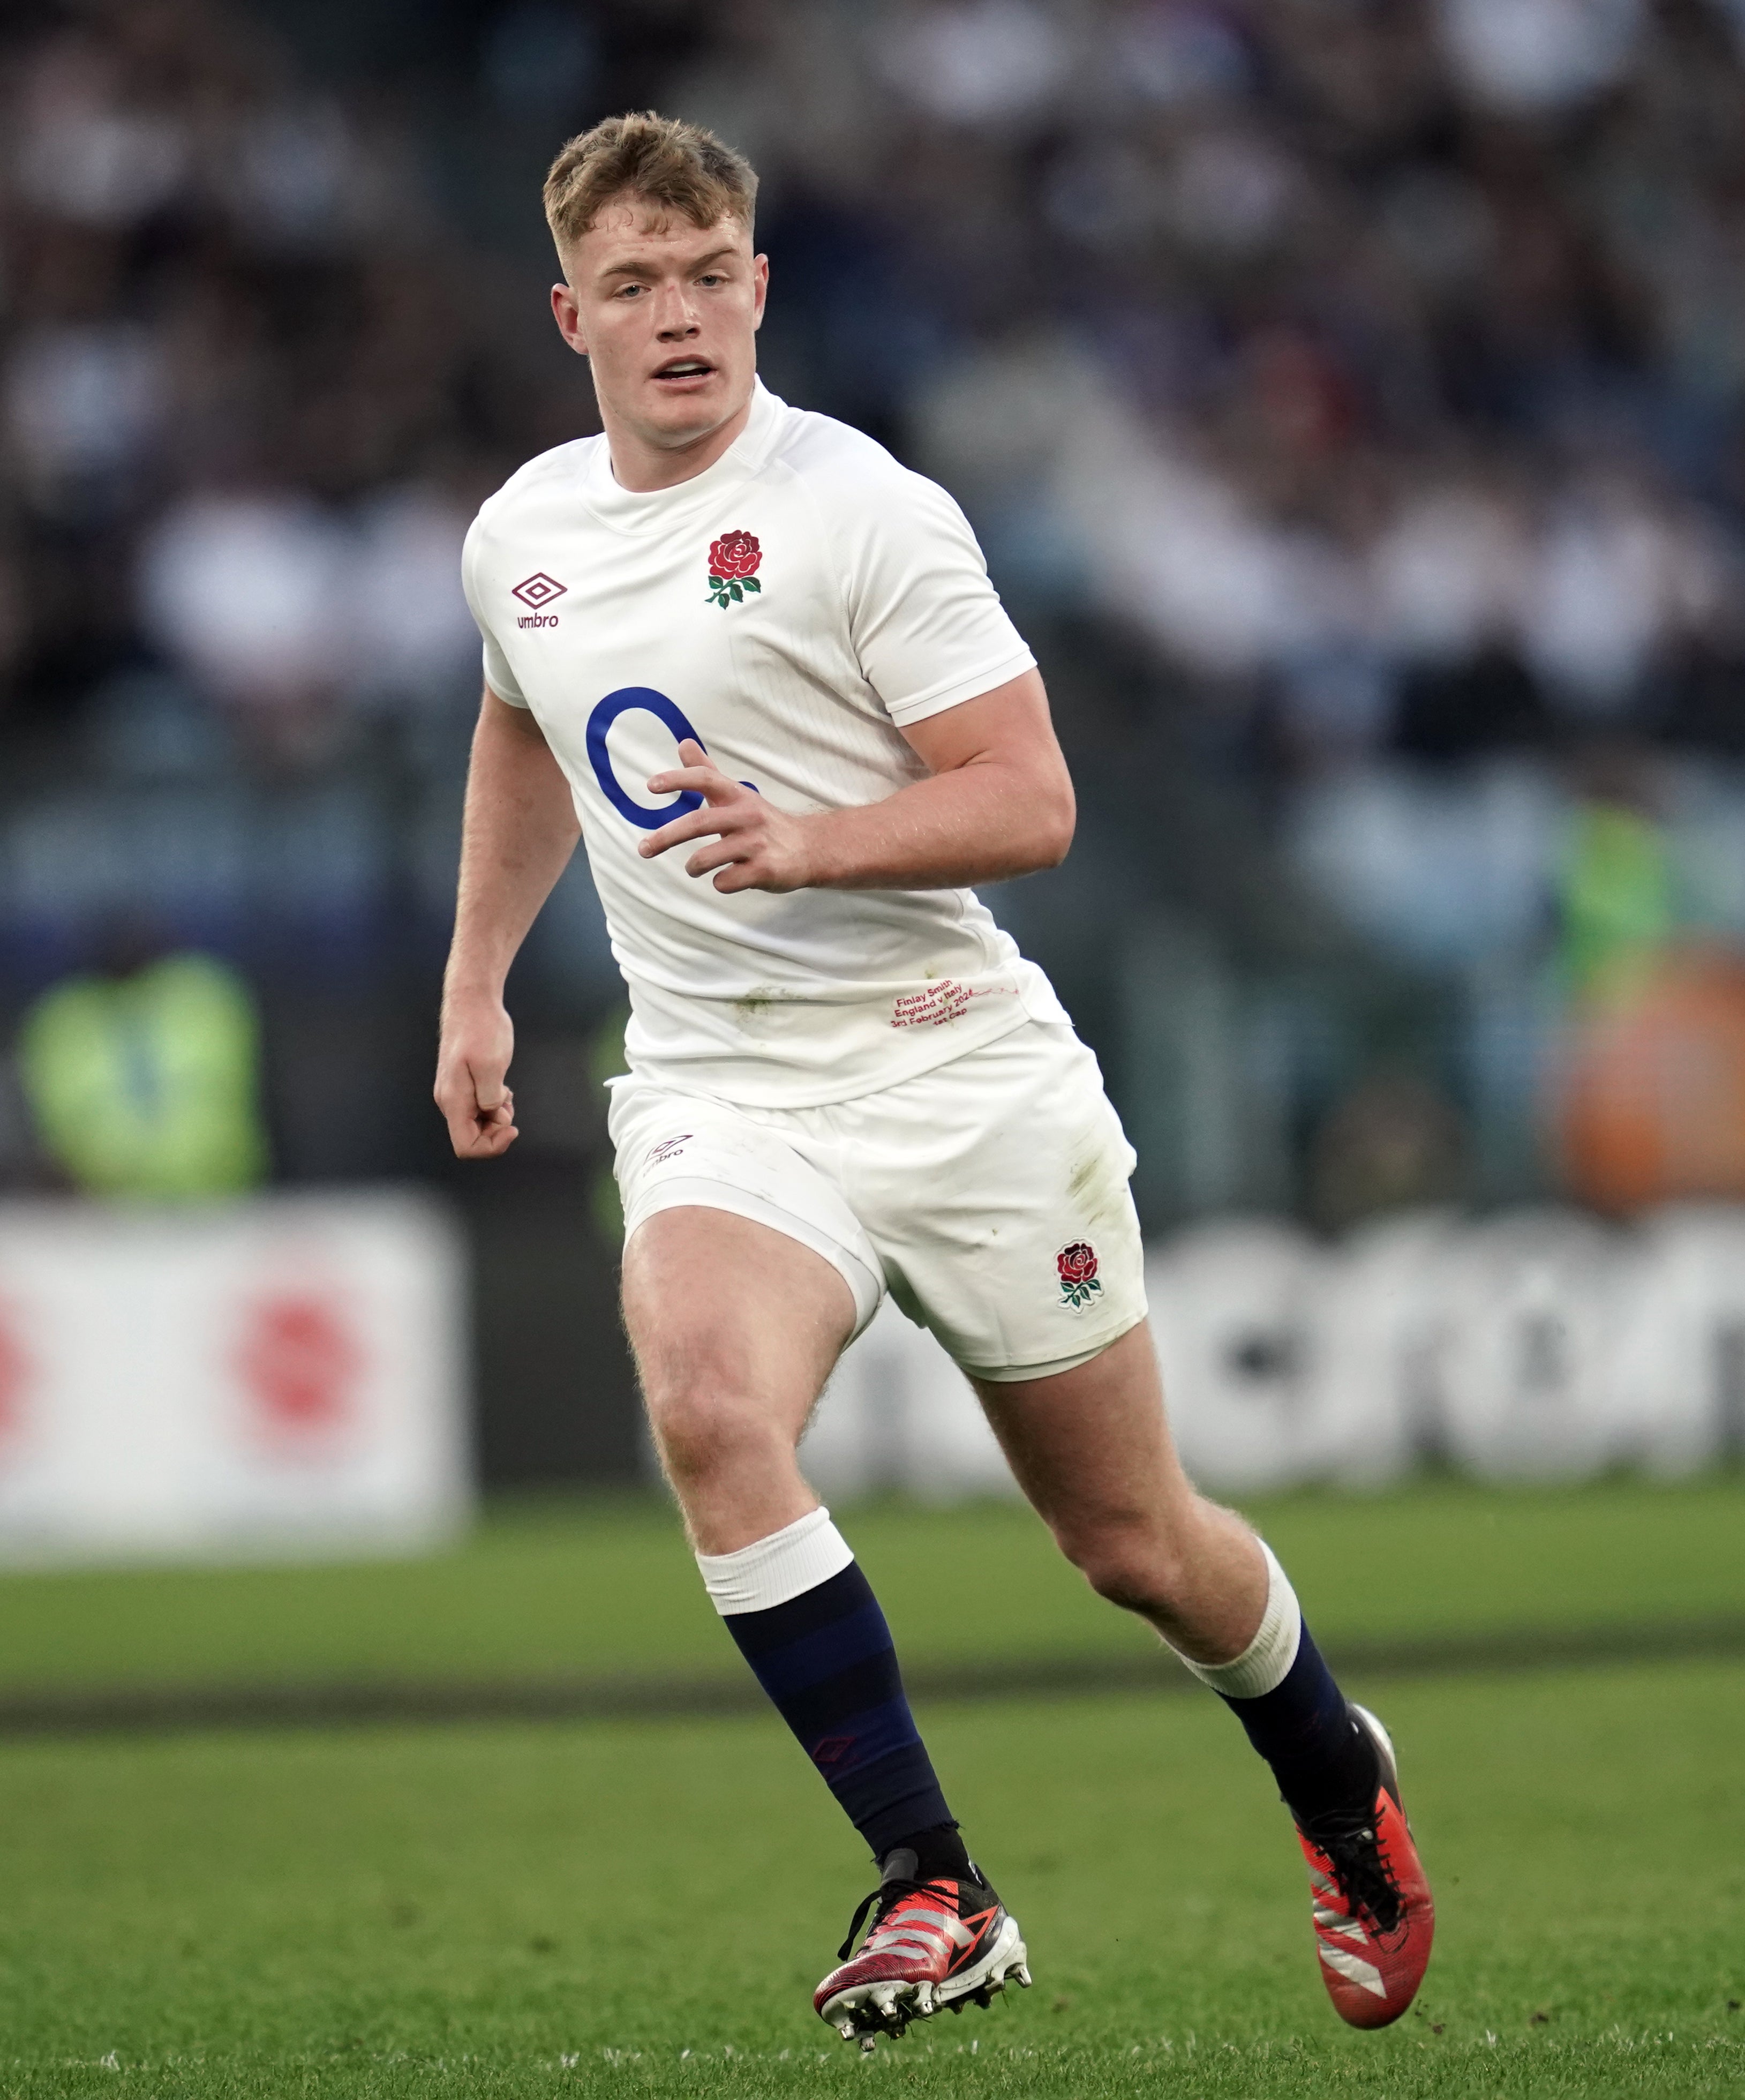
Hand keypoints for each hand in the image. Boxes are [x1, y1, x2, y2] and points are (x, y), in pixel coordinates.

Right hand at [434, 995, 517, 1157]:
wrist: (472, 1002)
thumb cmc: (482, 1029)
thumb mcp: (492, 1065)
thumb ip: (491, 1097)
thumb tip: (494, 1116)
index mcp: (454, 1100)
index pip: (466, 1146)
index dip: (491, 1146)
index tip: (512, 1126)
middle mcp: (449, 1100)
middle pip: (472, 1137)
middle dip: (496, 1129)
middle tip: (509, 1103)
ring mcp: (454, 1092)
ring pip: (476, 1123)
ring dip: (496, 1116)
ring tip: (506, 1092)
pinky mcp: (462, 1084)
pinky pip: (478, 1108)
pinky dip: (493, 1105)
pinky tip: (502, 1088)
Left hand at [638, 741, 818, 892]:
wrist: (809, 849)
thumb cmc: (763, 822)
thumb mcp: (737, 794)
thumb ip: (708, 772)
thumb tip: (683, 743)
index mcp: (738, 795)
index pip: (705, 778)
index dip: (678, 779)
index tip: (651, 786)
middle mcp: (747, 816)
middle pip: (698, 823)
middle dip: (665, 837)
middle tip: (644, 849)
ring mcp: (756, 844)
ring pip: (707, 858)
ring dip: (693, 866)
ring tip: (694, 869)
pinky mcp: (764, 871)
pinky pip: (726, 881)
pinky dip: (719, 883)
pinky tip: (728, 878)